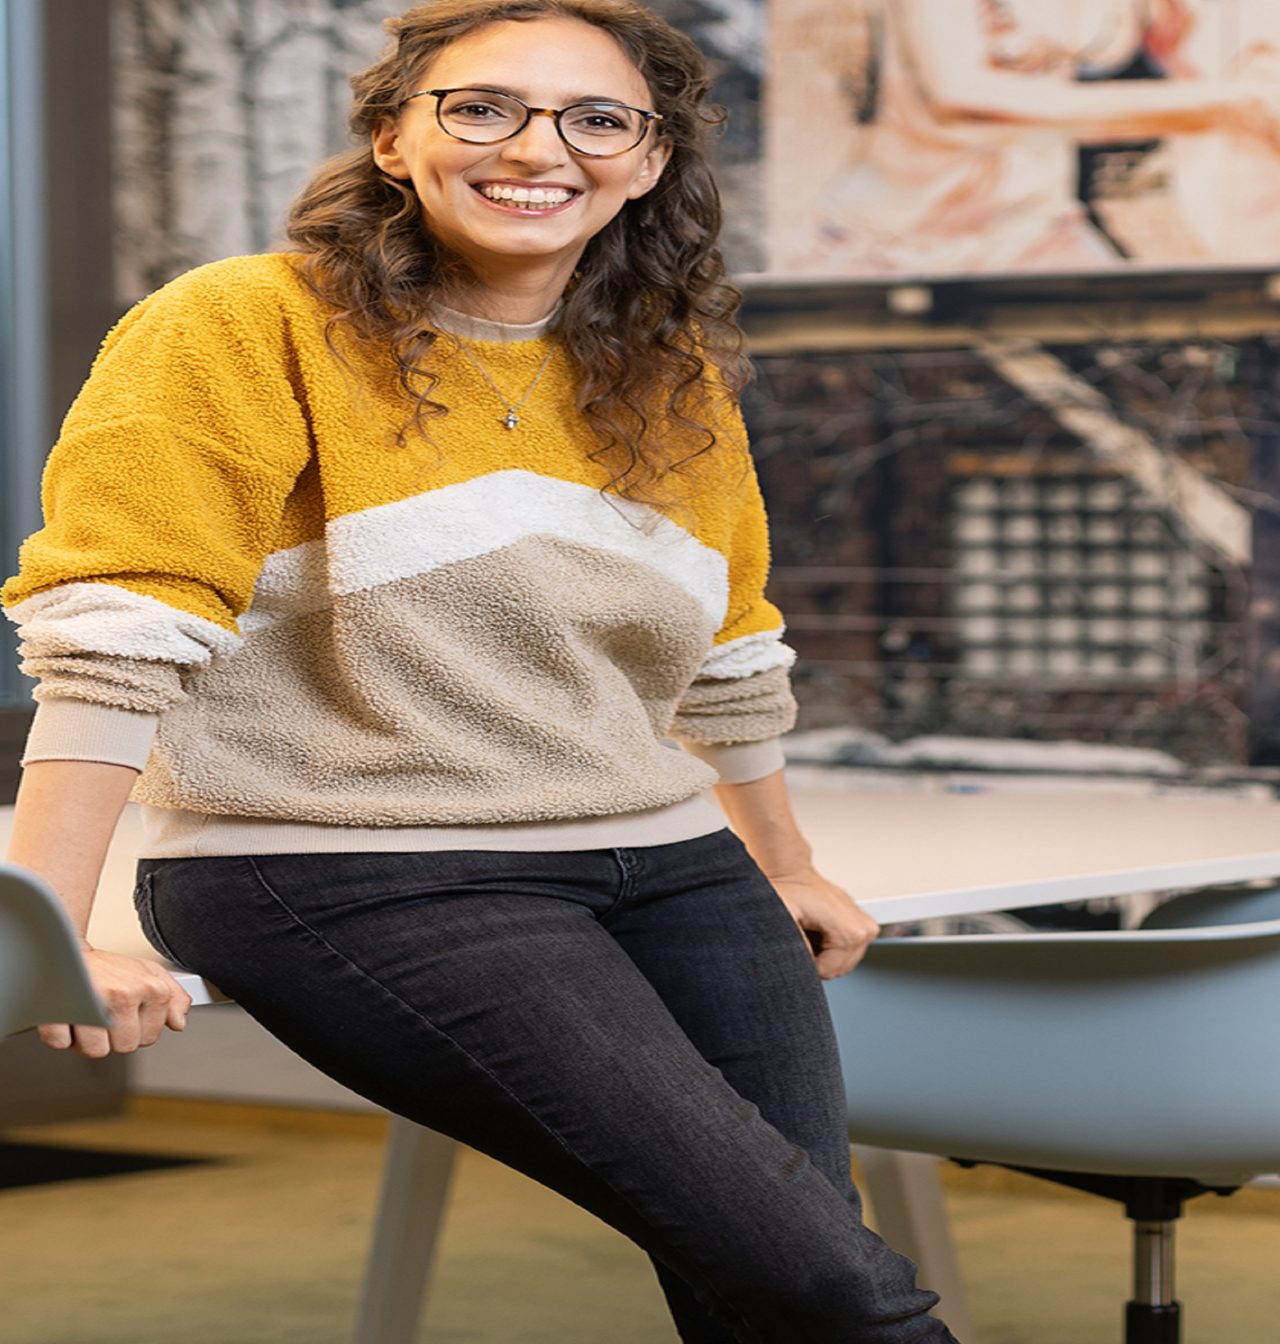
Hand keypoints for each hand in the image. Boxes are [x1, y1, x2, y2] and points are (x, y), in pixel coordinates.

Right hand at [40, 947, 191, 1057]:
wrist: (70, 948)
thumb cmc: (109, 966)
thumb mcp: (150, 973)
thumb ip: (173, 997)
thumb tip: (179, 1022)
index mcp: (150, 988)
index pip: (149, 1037)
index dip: (136, 1030)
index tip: (126, 1014)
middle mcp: (125, 994)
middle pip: (124, 1047)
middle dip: (113, 1037)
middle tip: (105, 1015)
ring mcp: (93, 1003)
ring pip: (96, 1050)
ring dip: (87, 1039)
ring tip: (86, 1016)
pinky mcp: (60, 1009)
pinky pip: (62, 1043)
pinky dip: (61, 1035)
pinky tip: (67, 1018)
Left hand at [767, 866, 879, 979]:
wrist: (794, 873)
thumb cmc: (788, 891)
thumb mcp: (782, 915)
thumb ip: (792, 942)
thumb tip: (801, 964)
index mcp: (851, 931)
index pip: (827, 971)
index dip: (806, 960)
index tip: (799, 938)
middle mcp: (865, 929)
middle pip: (836, 969)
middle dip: (816, 956)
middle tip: (804, 932)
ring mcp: (868, 928)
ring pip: (841, 963)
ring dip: (823, 952)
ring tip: (812, 929)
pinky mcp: (866, 928)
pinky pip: (846, 953)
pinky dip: (831, 946)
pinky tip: (821, 929)